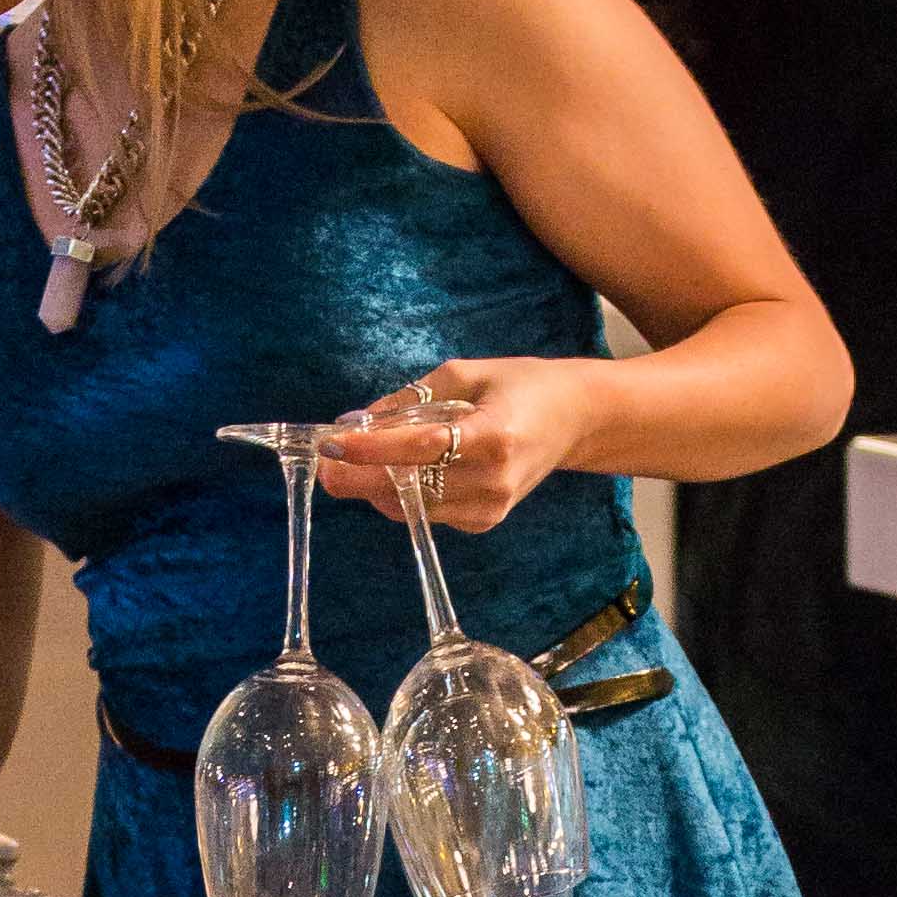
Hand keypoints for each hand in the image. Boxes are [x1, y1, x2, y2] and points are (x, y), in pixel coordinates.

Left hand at [315, 358, 595, 535]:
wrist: (573, 420)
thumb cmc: (520, 386)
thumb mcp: (465, 373)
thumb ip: (411, 399)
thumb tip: (355, 422)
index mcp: (494, 436)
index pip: (422, 449)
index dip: (373, 448)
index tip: (332, 443)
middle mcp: (493, 480)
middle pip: (410, 487)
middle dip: (358, 477)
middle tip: (323, 463)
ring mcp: (490, 509)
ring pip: (411, 506)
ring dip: (374, 485)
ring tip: (354, 458)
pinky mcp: (485, 523)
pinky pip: (425, 513)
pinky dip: (401, 494)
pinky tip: (395, 470)